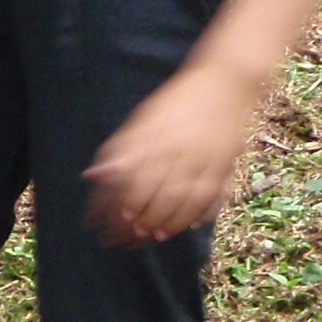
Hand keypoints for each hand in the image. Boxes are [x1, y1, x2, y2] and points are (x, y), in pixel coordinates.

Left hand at [82, 59, 259, 245]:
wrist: (225, 82)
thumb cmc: (178, 101)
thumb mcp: (144, 119)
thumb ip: (121, 148)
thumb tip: (94, 175)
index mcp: (160, 142)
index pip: (136, 183)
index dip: (122, 205)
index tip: (110, 220)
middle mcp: (183, 154)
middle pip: (160, 198)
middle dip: (141, 222)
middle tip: (126, 239)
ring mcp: (208, 162)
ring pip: (187, 203)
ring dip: (169, 223)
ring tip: (153, 236)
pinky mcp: (227, 167)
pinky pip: (214, 198)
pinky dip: (200, 215)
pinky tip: (187, 226)